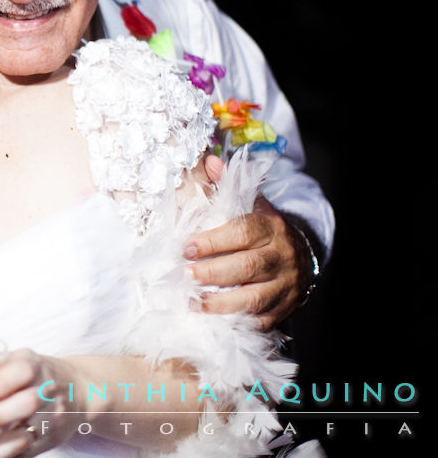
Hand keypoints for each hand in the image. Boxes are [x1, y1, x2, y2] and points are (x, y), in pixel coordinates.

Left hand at [0, 350, 80, 456]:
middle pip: (25, 403)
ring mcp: (49, 419)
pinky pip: (26, 453)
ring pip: (27, 433)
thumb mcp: (1, 361)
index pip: (18, 371)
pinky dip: (3, 456)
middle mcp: (45, 390)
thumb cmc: (23, 373)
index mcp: (30, 364)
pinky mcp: (47, 441)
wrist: (73, 390)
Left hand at [183, 194, 311, 329]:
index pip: (242, 232)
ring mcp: (285, 285)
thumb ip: (228, 185)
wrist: (302, 254)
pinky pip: (262, 320)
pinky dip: (237, 322)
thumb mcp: (252, 202)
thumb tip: (208, 162)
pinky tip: (213, 321)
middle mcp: (281, 256)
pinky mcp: (285, 308)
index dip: (213, 241)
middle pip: (246, 267)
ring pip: (254, 298)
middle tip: (183, 275)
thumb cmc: (264, 227)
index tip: (185, 247)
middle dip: (212, 273)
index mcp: (271, 227)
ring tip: (193, 302)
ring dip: (220, 303)